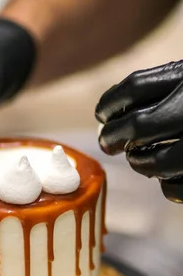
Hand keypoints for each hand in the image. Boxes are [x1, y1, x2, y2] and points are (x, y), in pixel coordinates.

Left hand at [95, 60, 182, 201]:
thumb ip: (162, 87)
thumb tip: (109, 116)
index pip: (135, 88)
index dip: (109, 104)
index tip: (101, 115)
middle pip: (139, 126)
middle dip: (114, 138)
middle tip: (106, 144)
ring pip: (158, 162)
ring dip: (140, 163)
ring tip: (139, 159)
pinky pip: (175, 188)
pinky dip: (167, 185)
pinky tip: (167, 176)